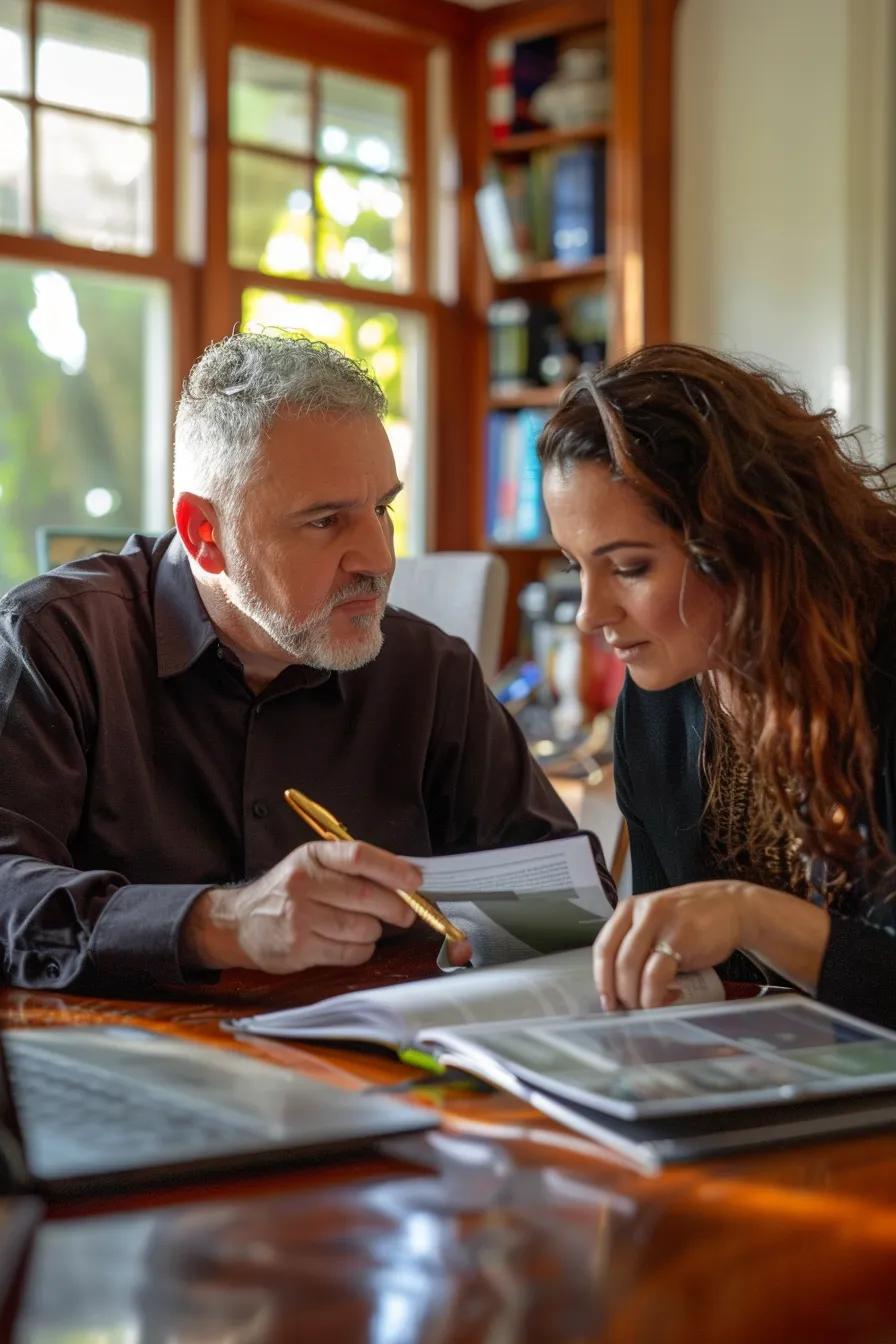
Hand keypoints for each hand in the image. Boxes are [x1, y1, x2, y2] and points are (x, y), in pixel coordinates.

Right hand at [182, 840, 471, 973]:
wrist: (240, 923)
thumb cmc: (287, 891)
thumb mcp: (312, 864)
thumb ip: (352, 867)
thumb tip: (406, 877)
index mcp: (311, 856)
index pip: (359, 856)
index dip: (393, 869)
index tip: (415, 880)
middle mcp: (303, 884)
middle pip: (366, 896)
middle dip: (396, 907)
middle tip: (406, 913)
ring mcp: (299, 918)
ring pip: (362, 927)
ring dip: (376, 930)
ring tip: (368, 926)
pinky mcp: (299, 949)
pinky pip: (350, 952)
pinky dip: (362, 949)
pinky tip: (353, 941)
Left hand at [593, 880, 756, 1010]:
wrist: (733, 907)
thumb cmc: (692, 921)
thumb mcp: (656, 923)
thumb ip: (637, 945)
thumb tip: (620, 988)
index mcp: (628, 908)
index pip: (602, 947)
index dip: (601, 979)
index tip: (607, 1002)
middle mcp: (640, 912)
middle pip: (616, 961)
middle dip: (620, 994)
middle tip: (630, 1011)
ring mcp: (659, 922)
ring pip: (632, 969)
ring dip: (636, 997)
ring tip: (648, 1008)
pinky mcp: (680, 937)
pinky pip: (656, 975)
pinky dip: (655, 995)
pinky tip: (669, 997)